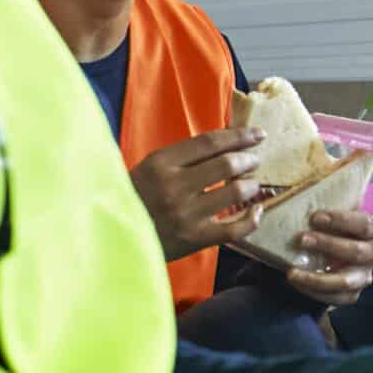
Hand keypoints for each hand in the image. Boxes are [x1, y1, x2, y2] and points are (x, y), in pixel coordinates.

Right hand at [130, 126, 263, 259]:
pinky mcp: (194, 238)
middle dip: (248, 159)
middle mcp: (174, 186)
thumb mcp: (150, 168)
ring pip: (235, 192)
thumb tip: (227, 145)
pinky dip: (252, 219)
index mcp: (161, 163)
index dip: (239, 136)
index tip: (258, 134)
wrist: (114, 237)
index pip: (209, 142)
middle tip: (254, 161)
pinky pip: (234, 229)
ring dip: (251, 185)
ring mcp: (185, 214)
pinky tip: (257, 211)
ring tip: (252, 184)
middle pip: (227, 164)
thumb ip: (182, 157)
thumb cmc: (135, 198)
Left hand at [281, 210, 372, 306]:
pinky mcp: (352, 295)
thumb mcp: (329, 218)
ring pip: (345, 281)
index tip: (315, 217)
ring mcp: (364, 277)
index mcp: (371, 230)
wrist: (331, 256)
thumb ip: (320, 211)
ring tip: (293, 272)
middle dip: (327, 245)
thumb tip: (281, 200)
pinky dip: (314, 292)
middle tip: (301, 239)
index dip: (340, 220)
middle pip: (355, 251)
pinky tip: (297, 282)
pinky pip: (335, 298)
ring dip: (317, 277)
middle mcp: (372, 254)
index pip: (363, 224)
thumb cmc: (329, 232)